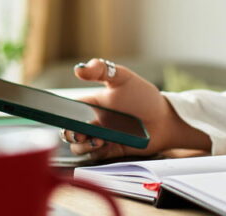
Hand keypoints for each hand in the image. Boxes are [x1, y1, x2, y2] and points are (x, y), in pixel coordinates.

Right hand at [63, 58, 210, 159]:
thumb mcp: (124, 79)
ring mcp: (100, 138)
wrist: (164, 120)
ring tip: (98, 139)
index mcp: (92, 104)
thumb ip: (103, 70)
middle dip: (69, 133)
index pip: (68, 110)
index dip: (60, 114)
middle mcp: (93, 122)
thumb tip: (78, 68)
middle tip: (79, 132)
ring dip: (82, 145)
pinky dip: (96, 153)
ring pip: (78, 146)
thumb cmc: (144, 97)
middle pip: (69, 131)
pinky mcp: (110, 151)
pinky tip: (106, 144)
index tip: (60, 116)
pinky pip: (94, 157)